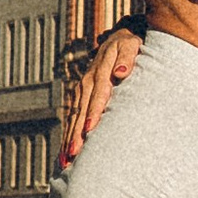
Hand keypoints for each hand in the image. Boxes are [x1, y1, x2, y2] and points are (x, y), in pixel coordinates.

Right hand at [60, 24, 140, 165]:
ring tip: (66, 160)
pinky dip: (69, 133)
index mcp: (101, 72)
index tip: (90, 129)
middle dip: (76, 133)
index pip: (97, 95)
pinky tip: (66, 151)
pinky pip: (73, 116)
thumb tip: (121, 72)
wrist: (121, 37)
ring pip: (74, 117)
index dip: (93, 112)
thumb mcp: (131, 45)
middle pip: (81, 111)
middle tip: (73, 155)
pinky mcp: (81, 95)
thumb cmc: (131, 44)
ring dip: (69, 138)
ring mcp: (82, 89)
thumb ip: (127, 58)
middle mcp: (88, 82)